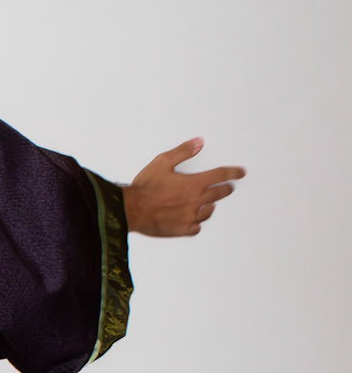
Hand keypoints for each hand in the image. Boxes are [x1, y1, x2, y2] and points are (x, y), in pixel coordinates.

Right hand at [122, 138, 245, 236]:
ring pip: (209, 211)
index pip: (221, 175)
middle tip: (227, 188)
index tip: (240, 173)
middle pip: (220, 194)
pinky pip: (197, 227)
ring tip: (207, 203)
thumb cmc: (145, 188)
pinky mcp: (183, 229)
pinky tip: (193, 219)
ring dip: (210, 205)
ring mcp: (191, 216)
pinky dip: (196, 222)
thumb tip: (198, 143)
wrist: (131, 210)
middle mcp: (196, 201)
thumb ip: (183, 152)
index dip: (233, 172)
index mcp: (194, 183)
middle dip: (225, 189)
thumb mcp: (162, 162)